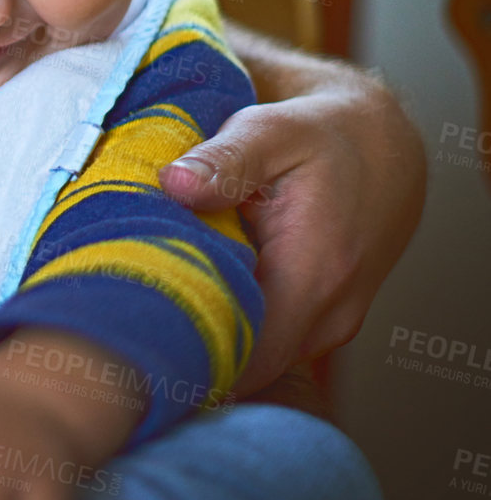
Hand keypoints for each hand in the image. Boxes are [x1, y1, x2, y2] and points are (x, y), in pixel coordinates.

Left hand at [159, 27, 425, 393]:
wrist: (384, 147)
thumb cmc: (322, 135)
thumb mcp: (272, 130)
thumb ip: (224, 159)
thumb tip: (174, 183)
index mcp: (315, 275)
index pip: (247, 358)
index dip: (186, 358)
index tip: (129, 339)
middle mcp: (327, 317)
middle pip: (243, 369)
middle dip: (181, 353)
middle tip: (115, 323)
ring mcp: (326, 327)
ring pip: (252, 360)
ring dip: (202, 338)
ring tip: (143, 303)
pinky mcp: (314, 323)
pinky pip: (264, 344)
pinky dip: (223, 326)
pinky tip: (183, 295)